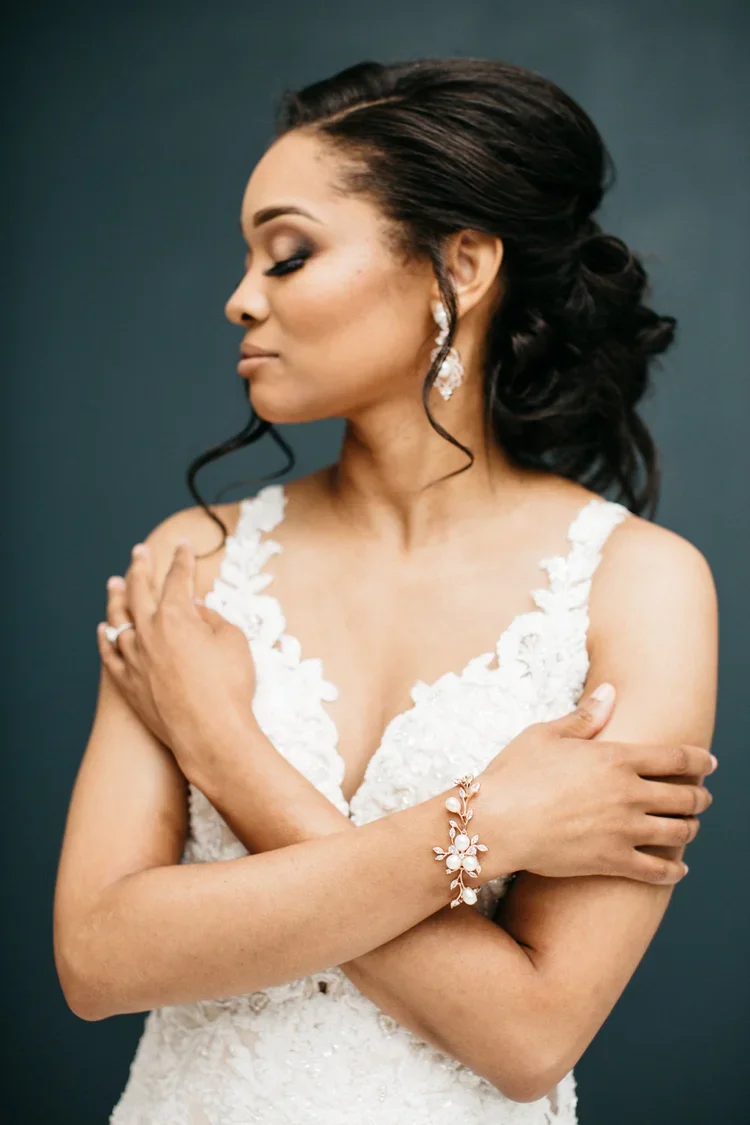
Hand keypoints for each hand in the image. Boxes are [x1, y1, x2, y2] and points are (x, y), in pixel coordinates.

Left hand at [96, 540, 258, 784]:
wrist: (210, 734)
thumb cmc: (229, 687)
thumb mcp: (233, 642)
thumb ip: (213, 619)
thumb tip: (196, 610)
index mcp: (177, 616)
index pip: (178, 579)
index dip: (183, 560)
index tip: (183, 546)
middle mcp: (149, 632)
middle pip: (140, 591)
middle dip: (141, 567)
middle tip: (140, 552)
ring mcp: (134, 658)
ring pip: (119, 620)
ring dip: (118, 599)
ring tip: (116, 583)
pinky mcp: (127, 683)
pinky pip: (110, 654)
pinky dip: (106, 638)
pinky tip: (104, 629)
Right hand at [477, 683, 715, 884]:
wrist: (495, 822)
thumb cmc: (514, 773)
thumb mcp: (546, 734)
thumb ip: (584, 716)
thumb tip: (610, 691)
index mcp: (616, 758)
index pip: (675, 757)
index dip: (699, 760)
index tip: (710, 763)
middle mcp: (629, 793)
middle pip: (684, 796)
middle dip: (700, 797)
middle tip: (703, 798)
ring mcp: (623, 830)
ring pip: (677, 832)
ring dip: (690, 829)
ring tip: (690, 828)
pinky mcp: (612, 861)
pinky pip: (656, 871)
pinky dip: (673, 871)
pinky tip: (677, 869)